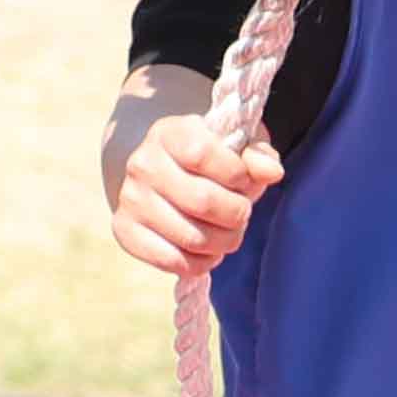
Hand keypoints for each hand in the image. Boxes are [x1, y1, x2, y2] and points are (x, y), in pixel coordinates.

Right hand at [109, 107, 279, 277]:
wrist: (165, 175)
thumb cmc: (211, 161)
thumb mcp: (237, 146)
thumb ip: (257, 155)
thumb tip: (271, 172)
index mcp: (170, 133)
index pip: (202, 154)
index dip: (236, 174)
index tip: (243, 179)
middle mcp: (143, 164)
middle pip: (202, 201)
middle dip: (237, 214)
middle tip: (241, 213)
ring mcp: (131, 200)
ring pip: (192, 238)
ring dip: (224, 242)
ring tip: (228, 232)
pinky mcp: (125, 231)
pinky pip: (174, 262)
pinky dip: (202, 263)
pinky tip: (207, 250)